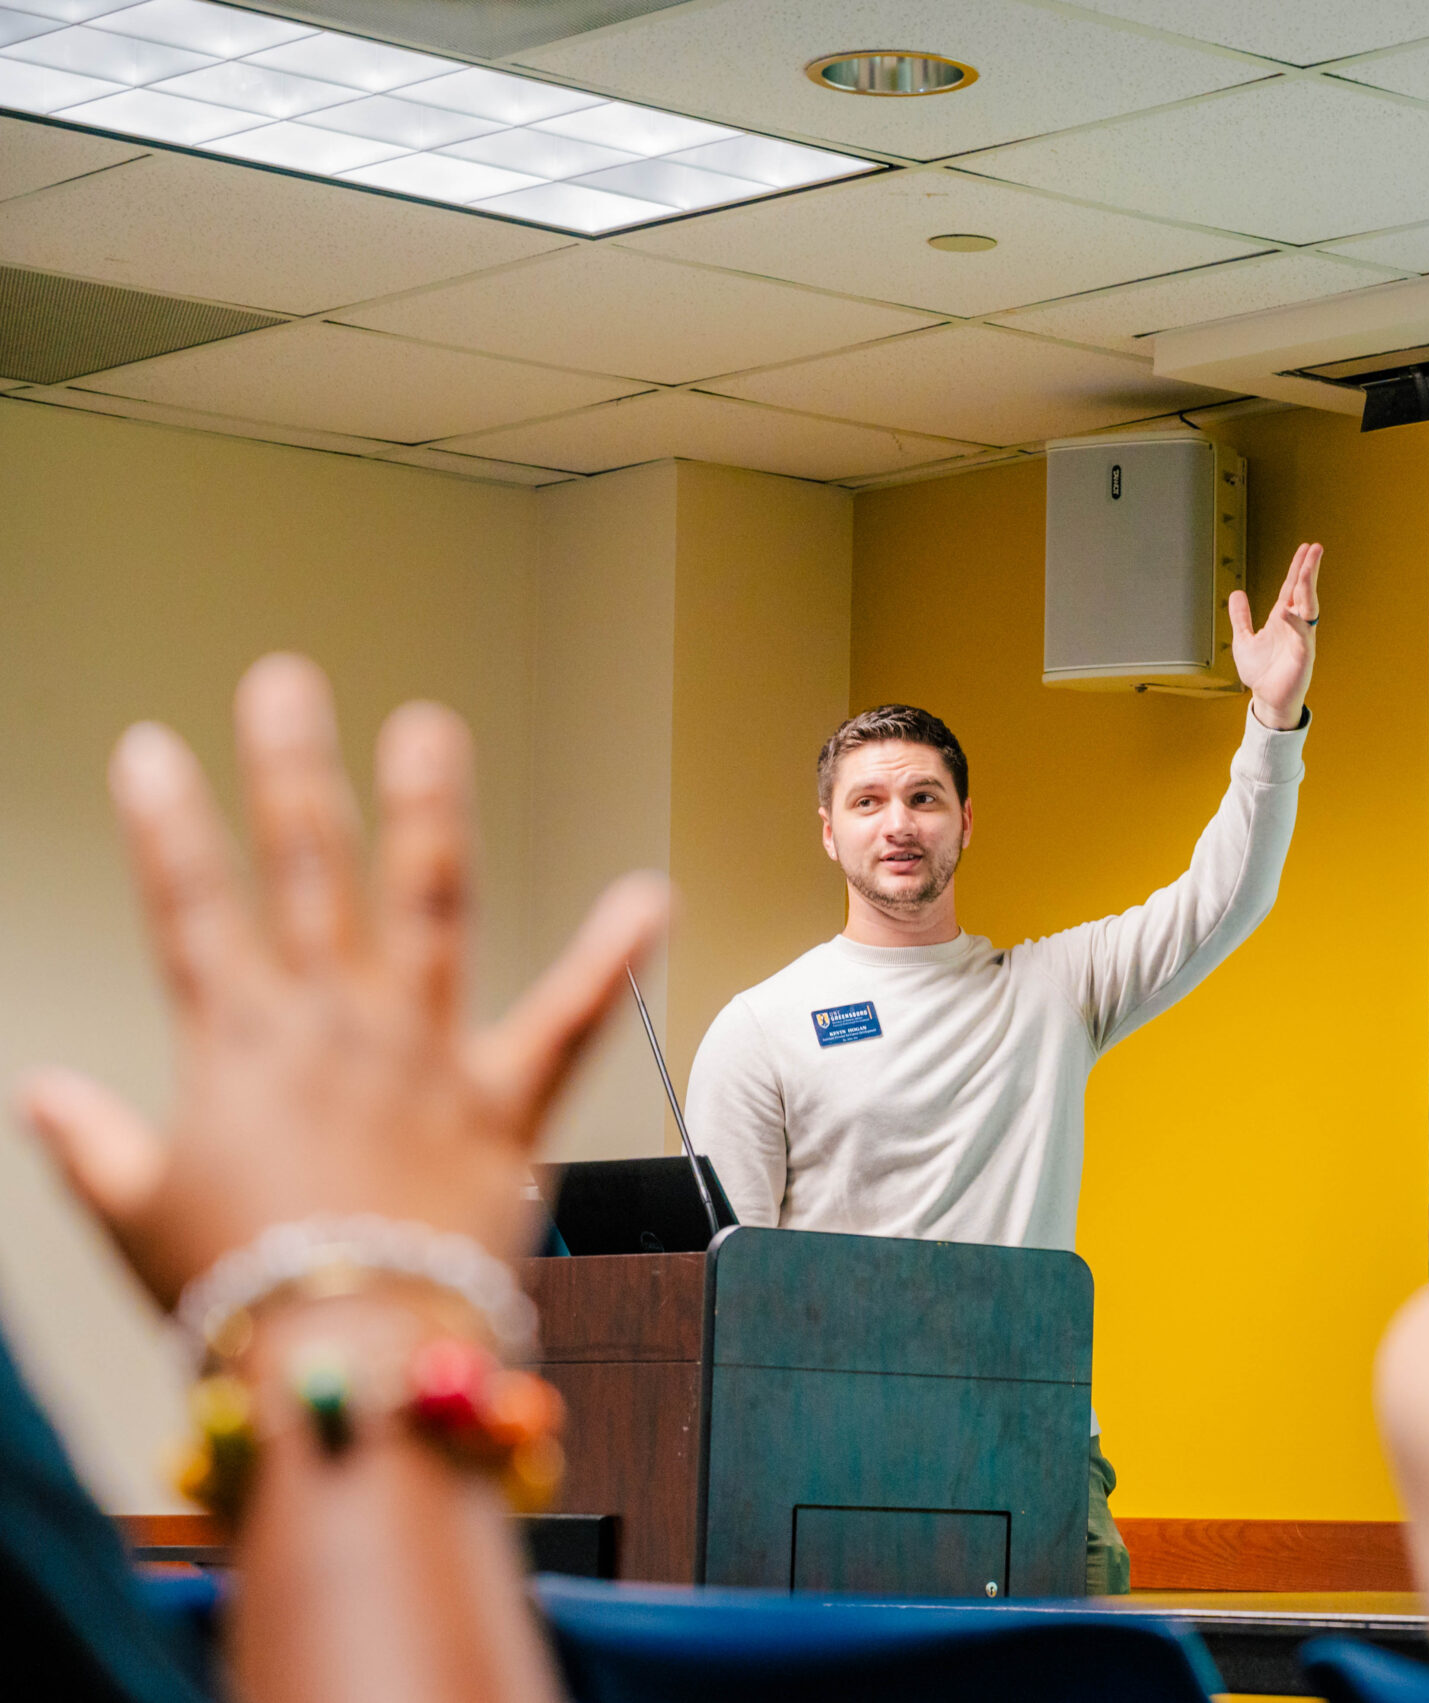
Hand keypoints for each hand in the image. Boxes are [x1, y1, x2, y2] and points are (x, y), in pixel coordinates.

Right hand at [15, 654, 670, 1306]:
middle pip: (307, 870)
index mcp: (238, 1048)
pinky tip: (653, 892)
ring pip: (430, 904)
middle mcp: (335, 1027)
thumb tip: (37, 1093)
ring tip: (431, 725)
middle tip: (284, 681)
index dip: (167, 825)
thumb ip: (93, 1145)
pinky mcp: (508, 1103)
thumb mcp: (136, 1218)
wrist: (350, 1360)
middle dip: (289, 768)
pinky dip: (616, 956)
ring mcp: (426, 1054)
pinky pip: (575, 1018)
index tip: (148, 749)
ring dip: (431, 809)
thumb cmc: (240, 1298)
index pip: (188, 908)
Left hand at [1233, 541, 1320, 730]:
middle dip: (1310, 569)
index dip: (1298, 567)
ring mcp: (1301, 639)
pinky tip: (1288, 610)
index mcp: (1282, 618)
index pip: (1292, 587)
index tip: (1306, 547)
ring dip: (1308, 588)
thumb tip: (1236, 593)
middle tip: (1316, 547)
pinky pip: (1302, 636)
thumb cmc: (1261, 672)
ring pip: (1309, 608)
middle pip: (1304, 591)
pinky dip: (1296, 623)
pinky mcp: (1303, 657)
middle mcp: (1295, 624)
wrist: (1267, 700)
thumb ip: (1241, 617)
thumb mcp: (1243, 640)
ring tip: (1308, 568)